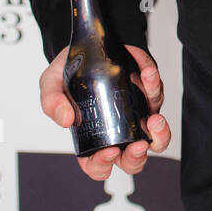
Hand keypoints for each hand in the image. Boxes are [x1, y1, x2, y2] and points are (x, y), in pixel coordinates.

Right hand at [40, 42, 169, 181]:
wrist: (85, 45)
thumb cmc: (68, 72)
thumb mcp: (51, 84)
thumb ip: (52, 101)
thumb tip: (65, 119)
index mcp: (91, 137)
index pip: (97, 165)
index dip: (103, 165)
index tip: (108, 152)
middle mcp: (117, 130)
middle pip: (132, 159)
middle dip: (138, 157)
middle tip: (137, 145)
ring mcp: (135, 115)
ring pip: (156, 135)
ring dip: (160, 132)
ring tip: (154, 119)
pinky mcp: (147, 95)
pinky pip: (156, 94)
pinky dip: (154, 84)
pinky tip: (147, 73)